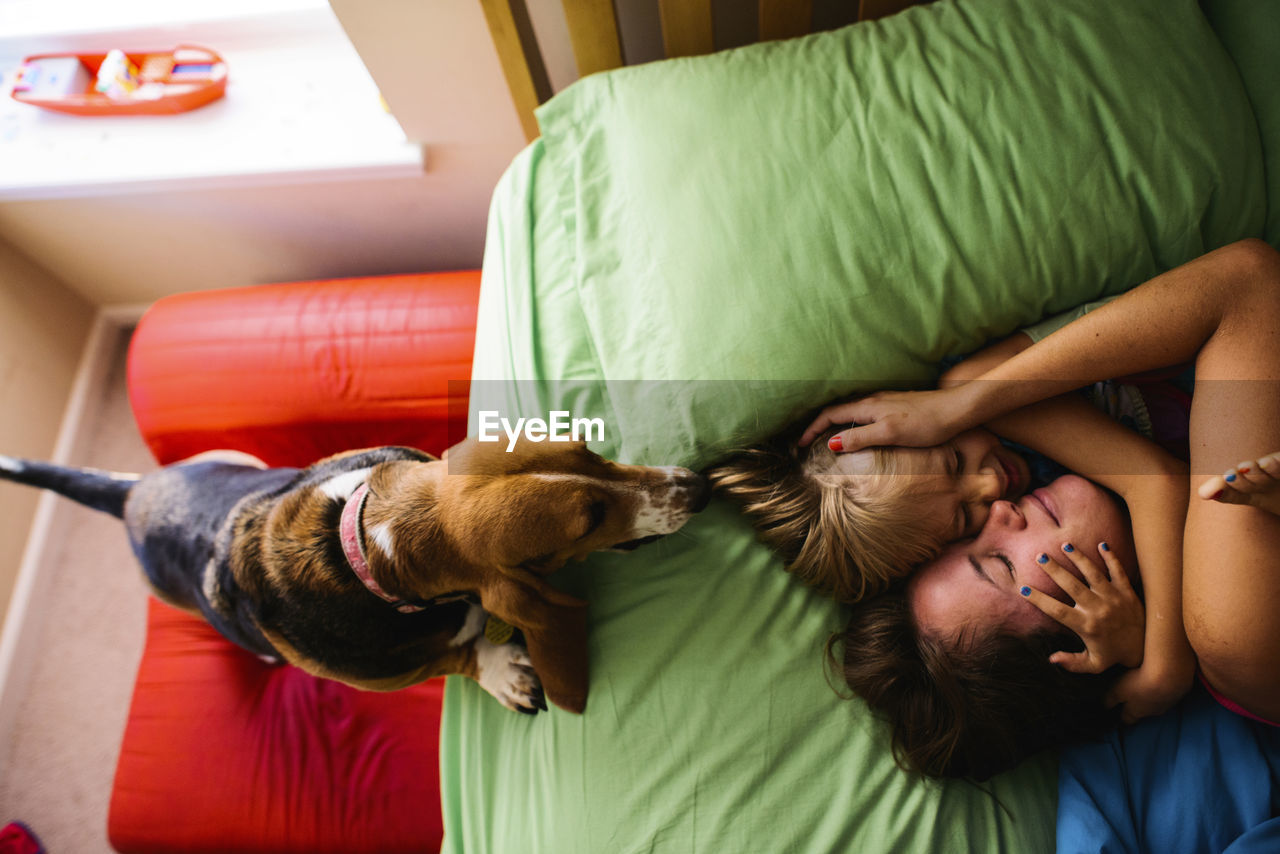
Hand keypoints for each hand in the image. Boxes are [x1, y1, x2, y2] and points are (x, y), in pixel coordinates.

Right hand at [797, 387, 974, 450]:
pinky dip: (851, 423)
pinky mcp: (895, 406)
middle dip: (819, 425)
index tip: (799, 444)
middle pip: (837, 410)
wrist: (957, 410)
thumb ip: (861, 438)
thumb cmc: (926, 423)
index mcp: (868, 406)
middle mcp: (873, 400)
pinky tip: (858, 432)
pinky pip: (864, 413)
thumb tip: (831, 444)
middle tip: (808, 442)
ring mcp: (884, 402)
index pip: (830, 414)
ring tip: (827, 439)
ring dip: (835, 423)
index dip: (811, 428)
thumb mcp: (890, 433)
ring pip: (851, 411)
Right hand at [1021, 542, 1144, 673]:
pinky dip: (1111, 557)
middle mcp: (1099, 609)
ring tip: (1066, 545)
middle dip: (1055, 570)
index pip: (1057, 611)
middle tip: (1040, 557)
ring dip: (1079, 558)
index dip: (1039, 600)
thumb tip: (1051, 659)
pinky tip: (1102, 544)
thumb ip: (1072, 662)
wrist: (1149, 651)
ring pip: (1094, 574)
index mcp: (1087, 626)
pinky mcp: (1128, 592)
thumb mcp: (1093, 665)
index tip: (1023, 589)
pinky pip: (1119, 571)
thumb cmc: (1115, 656)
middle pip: (1072, 586)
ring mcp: (1114, 598)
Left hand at [1104, 659, 1194, 724]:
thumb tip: (1102, 707)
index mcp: (1136, 712)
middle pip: (1142, 713)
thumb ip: (1108, 700)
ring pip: (1156, 704)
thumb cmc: (1138, 683)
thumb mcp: (1117, 690)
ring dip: (1151, 697)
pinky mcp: (1178, 693)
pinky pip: (1169, 693)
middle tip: (1132, 700)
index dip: (1120, 717)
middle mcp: (1152, 711)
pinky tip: (1161, 679)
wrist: (1169, 675)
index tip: (1116, 715)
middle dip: (1136, 708)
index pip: (1127, 720)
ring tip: (1146, 687)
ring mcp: (1167, 703)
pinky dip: (1164, 688)